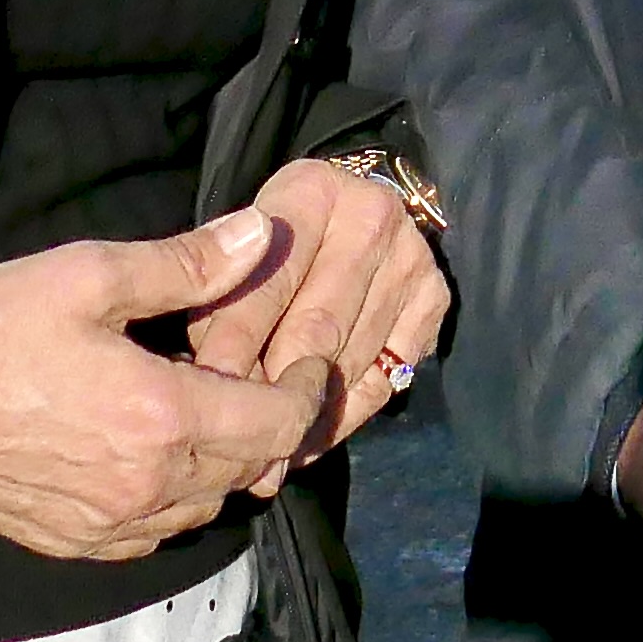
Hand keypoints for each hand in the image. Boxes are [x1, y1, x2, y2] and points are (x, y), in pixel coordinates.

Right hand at [0, 215, 331, 561]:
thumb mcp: (88, 274)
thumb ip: (186, 264)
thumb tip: (261, 237)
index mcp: (162, 418)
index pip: (278, 423)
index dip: (307, 392)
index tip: (305, 360)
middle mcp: (148, 488)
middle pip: (253, 469)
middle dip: (270, 425)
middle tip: (263, 376)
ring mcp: (110, 526)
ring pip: (209, 506)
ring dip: (225, 463)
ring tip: (208, 409)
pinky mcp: (74, 544)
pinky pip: (158, 532)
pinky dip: (177, 497)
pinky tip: (155, 453)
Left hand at [187, 157, 454, 491]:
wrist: (339, 223)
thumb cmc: (264, 248)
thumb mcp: (231, 256)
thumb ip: (213, 304)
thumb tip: (212, 384)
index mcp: (311, 191)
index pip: (269, 284)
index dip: (234, 348)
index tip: (206, 399)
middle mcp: (372, 215)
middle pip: (317, 329)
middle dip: (272, 390)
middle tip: (238, 442)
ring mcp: (413, 257)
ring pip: (350, 362)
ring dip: (305, 414)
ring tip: (266, 450)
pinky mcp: (436, 298)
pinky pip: (385, 381)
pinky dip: (342, 418)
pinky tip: (307, 437)